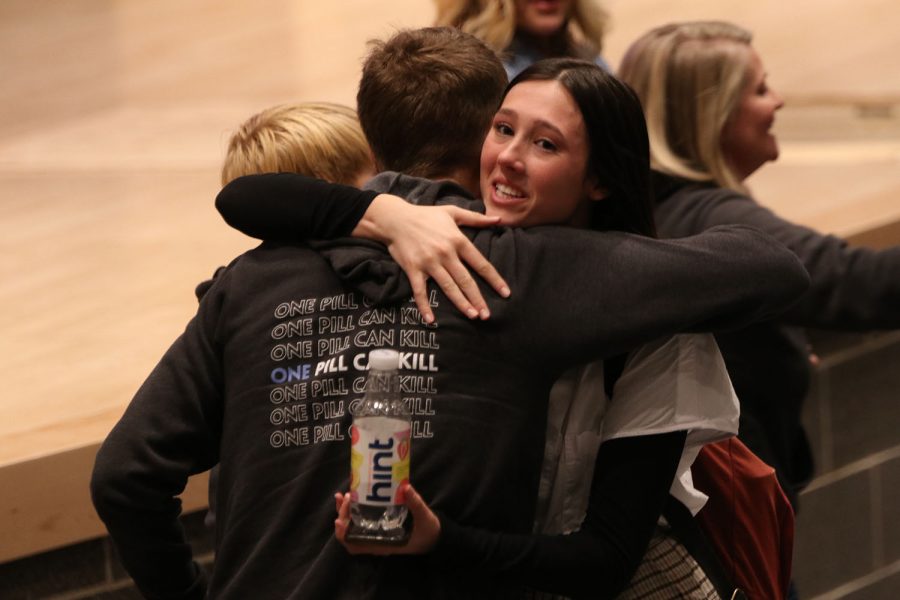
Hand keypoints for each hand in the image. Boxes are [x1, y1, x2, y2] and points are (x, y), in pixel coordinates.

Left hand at [334, 484, 440, 554]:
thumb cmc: (428, 532)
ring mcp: (377, 534)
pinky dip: (355, 510)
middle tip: (347, 496)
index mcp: (384, 544)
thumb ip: (415, 503)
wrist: (435, 538)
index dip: (344, 534)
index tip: (340, 519)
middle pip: (350, 534)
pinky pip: (362, 521)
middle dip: (344, 515)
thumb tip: (405, 487)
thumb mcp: (424, 518)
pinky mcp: (380, 526)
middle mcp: (377, 542)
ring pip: (354, 527)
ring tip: (343, 495)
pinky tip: (355, 497)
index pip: (355, 545)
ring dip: (346, 512)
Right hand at [353, 194, 510, 323]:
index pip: (481, 264)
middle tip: (487, 315)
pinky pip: (420, 291)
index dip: (494, 280)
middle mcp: (445, 253)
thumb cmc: (425, 215)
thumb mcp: (452, 212)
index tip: (505, 293)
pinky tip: (431, 319)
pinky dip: (424, 306)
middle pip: (466, 280)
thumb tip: (498, 220)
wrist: (395, 218)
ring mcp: (429, 263)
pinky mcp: (413, 269)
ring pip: (448, 287)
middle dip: (478, 299)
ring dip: (461, 303)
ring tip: (472, 316)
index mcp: (457, 240)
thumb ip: (476, 218)